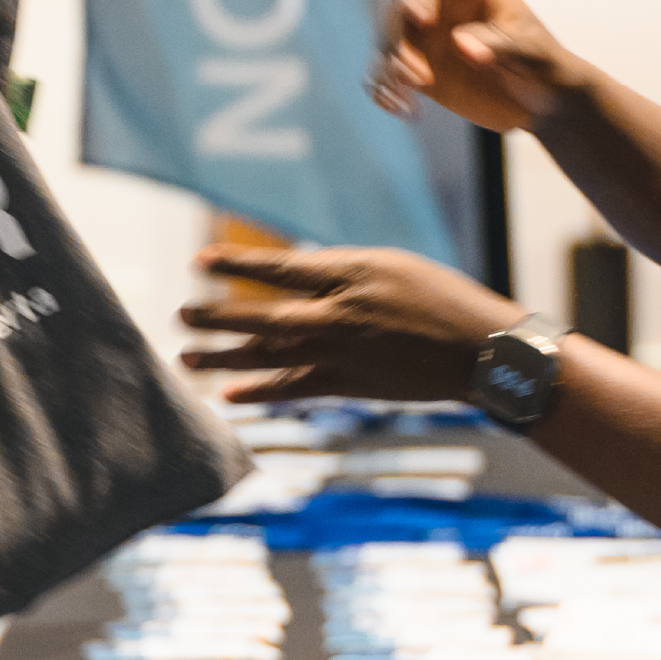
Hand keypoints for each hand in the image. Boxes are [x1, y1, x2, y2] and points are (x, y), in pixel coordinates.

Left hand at [179, 243, 516, 404]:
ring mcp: (340, 353)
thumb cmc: (441, 298)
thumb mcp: (390, 267)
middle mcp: (336, 314)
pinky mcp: (348, 385)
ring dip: (223, 358)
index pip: (278, 268)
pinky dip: (259, 392)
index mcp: (348, 275)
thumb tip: (294, 280)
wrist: (480, 350)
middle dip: (217, 316)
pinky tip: (229, 396)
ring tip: (186, 360)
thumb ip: (340, 274)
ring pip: (269, 356)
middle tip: (180, 316)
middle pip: (261, 315)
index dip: (235, 265)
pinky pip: (293, 389)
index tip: (199, 263)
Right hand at [373, 0, 582, 133]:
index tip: (420, 19)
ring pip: (387, 42)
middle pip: (397, 7)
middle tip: (419, 79)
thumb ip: (500, 45)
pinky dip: (385, 90)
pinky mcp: (418, 70)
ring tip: (407, 102)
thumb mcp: (534, 53)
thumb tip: (460, 44)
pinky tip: (400, 109)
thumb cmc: (546, 66)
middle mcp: (441, 7)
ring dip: (388, 69)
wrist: (546, 103)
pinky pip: (387, 74)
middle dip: (399, 41)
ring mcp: (427, 39)